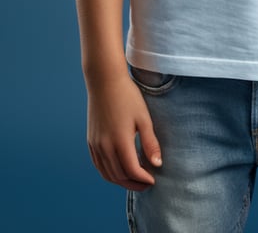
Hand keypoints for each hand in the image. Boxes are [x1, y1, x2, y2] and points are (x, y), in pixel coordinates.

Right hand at [86, 72, 161, 190]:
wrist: (105, 81)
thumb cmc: (128, 96)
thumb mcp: (144, 118)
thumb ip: (150, 143)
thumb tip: (157, 164)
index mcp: (119, 141)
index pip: (132, 170)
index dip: (143, 179)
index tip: (153, 180)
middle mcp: (104, 146)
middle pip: (119, 175)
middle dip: (133, 183)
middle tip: (146, 184)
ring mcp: (95, 145)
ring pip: (107, 173)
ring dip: (121, 181)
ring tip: (135, 180)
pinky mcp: (90, 141)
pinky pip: (98, 165)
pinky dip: (109, 173)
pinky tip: (118, 171)